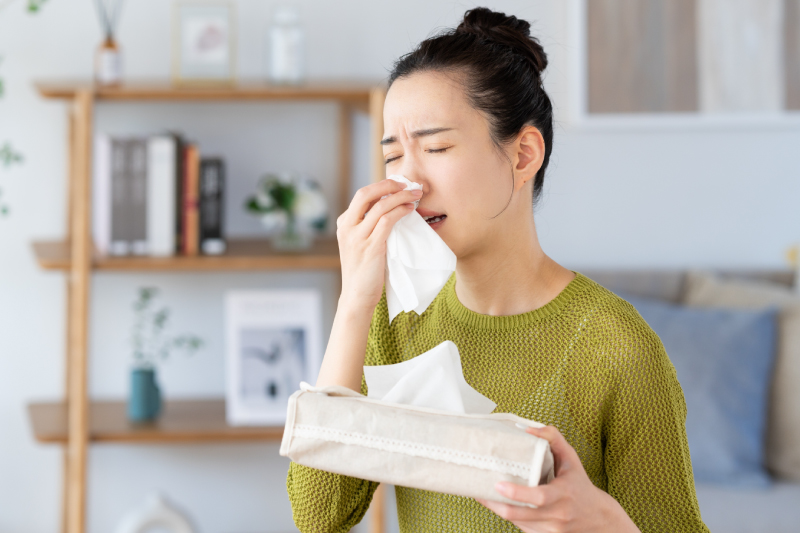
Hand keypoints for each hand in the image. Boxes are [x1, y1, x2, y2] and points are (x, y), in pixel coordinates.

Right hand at [336, 179, 421, 311]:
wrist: (357, 297)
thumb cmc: (364, 272)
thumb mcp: (360, 244)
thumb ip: (368, 227)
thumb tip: (390, 209)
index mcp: (344, 224)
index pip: (362, 196)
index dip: (382, 186)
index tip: (399, 185)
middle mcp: (347, 227)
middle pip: (366, 193)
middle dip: (389, 185)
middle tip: (408, 184)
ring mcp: (357, 237)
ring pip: (380, 206)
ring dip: (400, 196)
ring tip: (416, 195)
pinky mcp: (370, 247)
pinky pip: (387, 221)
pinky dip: (400, 211)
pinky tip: (410, 210)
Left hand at [476, 426, 639, 532]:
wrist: (599, 520)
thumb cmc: (580, 485)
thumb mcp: (571, 459)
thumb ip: (553, 438)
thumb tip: (527, 428)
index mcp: (564, 495)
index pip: (539, 497)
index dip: (517, 493)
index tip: (498, 484)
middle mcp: (557, 515)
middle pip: (520, 515)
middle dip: (496, 504)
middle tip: (478, 490)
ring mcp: (550, 530)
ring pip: (517, 522)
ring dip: (497, 510)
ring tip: (481, 494)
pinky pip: (520, 527)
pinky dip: (508, 515)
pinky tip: (497, 504)